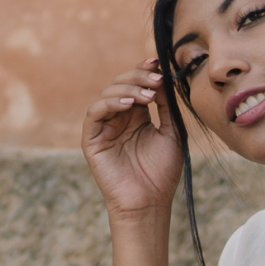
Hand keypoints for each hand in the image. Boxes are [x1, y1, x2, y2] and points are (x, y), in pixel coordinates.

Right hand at [82, 59, 182, 220]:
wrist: (150, 203)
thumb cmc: (163, 173)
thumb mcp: (172, 133)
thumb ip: (166, 105)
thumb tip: (162, 77)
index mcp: (136, 115)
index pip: (136, 84)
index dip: (144, 70)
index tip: (158, 63)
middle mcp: (118, 118)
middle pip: (121, 83)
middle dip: (138, 77)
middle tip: (156, 80)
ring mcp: (104, 127)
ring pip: (108, 93)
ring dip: (128, 89)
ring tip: (147, 96)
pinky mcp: (92, 139)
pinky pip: (95, 113)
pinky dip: (110, 104)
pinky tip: (129, 106)